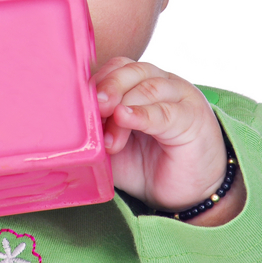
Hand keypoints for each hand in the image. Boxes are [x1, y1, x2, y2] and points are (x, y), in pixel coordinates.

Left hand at [95, 57, 241, 221]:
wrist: (189, 194)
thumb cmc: (150, 166)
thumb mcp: (113, 147)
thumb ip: (96, 131)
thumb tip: (68, 127)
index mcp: (142, 84)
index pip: (117, 68)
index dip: (98, 82)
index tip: (79, 105)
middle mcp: (163, 84)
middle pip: (132, 70)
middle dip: (109, 87)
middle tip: (95, 108)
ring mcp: (181, 98)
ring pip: (148, 87)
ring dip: (123, 109)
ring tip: (110, 139)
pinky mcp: (193, 119)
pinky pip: (165, 112)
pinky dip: (143, 114)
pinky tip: (126, 118)